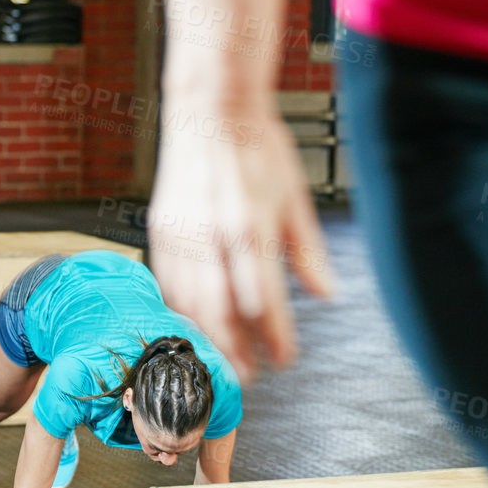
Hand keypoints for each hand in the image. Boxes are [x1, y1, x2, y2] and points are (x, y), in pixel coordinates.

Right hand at [149, 107, 334, 379]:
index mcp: (249, 226)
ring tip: (222, 361)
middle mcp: (210, 234)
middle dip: (235, 350)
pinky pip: (167, 284)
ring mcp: (180, 234)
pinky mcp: (160, 231)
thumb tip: (327, 294)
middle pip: (220, 311)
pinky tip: (193, 327)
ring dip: (205, 338)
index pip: (263, 298)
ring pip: (188, 303)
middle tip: (249, 378)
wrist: (210, 109)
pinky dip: (180, 311)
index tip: (286, 359)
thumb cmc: (256, 148)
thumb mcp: (295, 199)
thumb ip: (307, 252)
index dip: (275, 336)